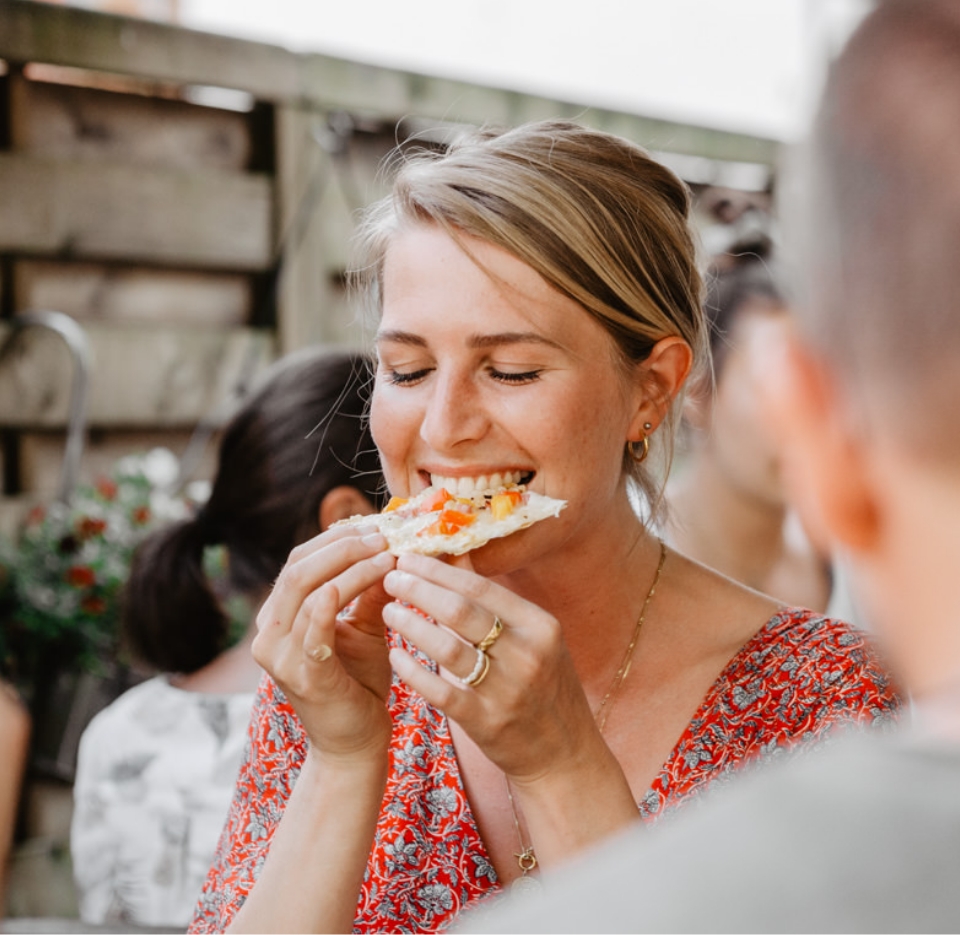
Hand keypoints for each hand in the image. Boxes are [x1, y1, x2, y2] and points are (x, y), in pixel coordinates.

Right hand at [252, 526, 396, 760]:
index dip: (337, 538)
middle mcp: (268, 633)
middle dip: (344, 546)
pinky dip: (335, 600)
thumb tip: (392, 545)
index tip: (377, 527)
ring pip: (307, 590)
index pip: (299, 561)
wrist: (354, 742)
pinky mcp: (303, 676)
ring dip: (352, 566)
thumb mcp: (366, 626)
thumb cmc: (358, 682)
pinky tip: (365, 579)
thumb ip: (371, 589)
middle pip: (299, 568)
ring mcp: (280, 656)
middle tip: (384, 536)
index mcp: (279, 617)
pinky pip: (314, 628)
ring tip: (389, 555)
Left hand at [381, 553, 601, 783]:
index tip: (407, 557)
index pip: (479, 586)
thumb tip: (456, 555)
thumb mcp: (533, 639)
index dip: (438, 570)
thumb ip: (495, 601)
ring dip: (411, 625)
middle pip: (460, 610)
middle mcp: (527, 653)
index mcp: (540, 625)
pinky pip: (440, 690)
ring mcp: (508, 689)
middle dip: (419, 590)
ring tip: (388, 611)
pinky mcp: (487, 722)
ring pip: (446, 647)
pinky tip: (395, 655)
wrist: (564, 755)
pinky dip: (413, 670)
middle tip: (390, 578)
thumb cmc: (543, 688)